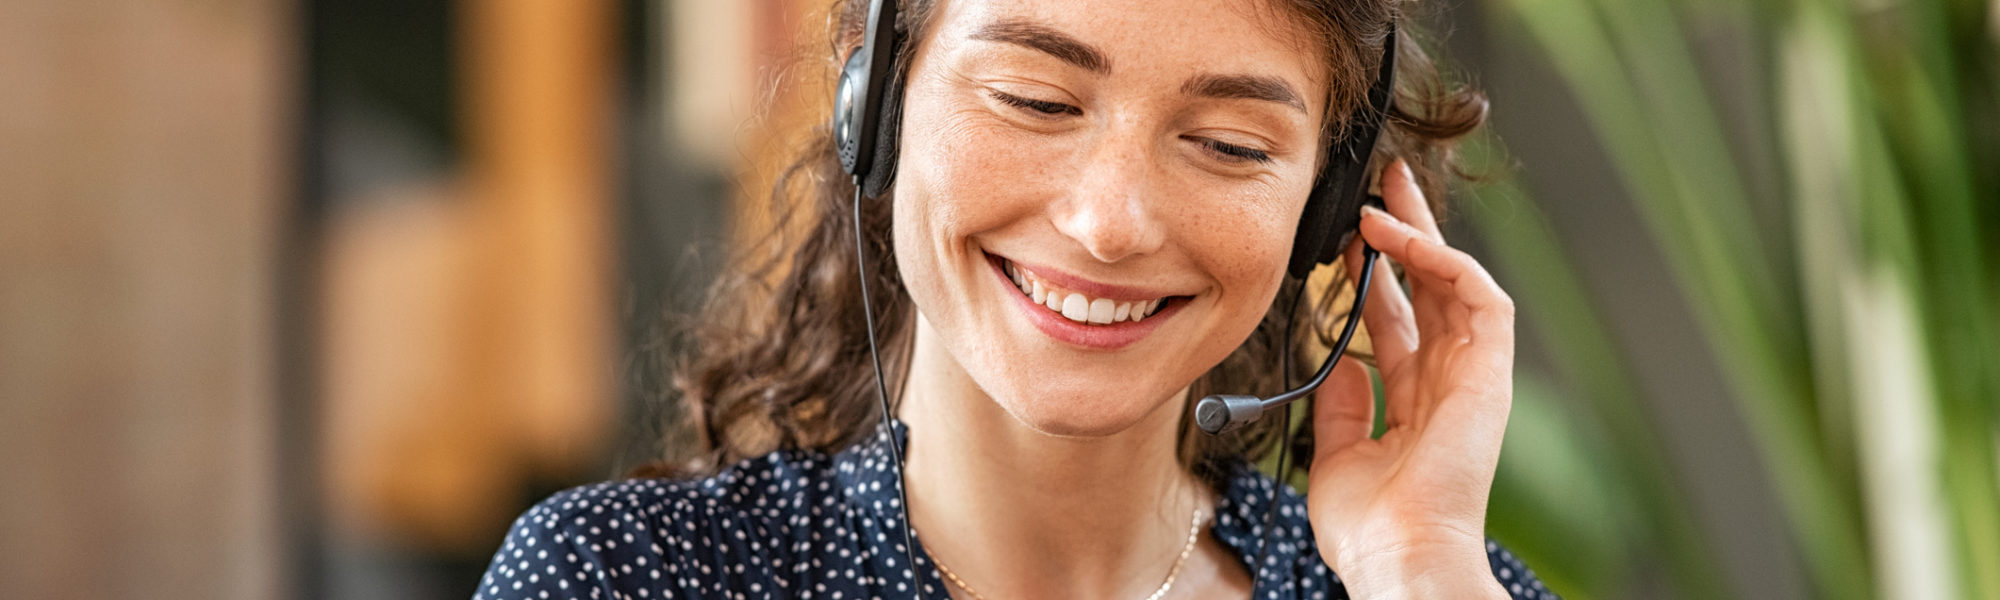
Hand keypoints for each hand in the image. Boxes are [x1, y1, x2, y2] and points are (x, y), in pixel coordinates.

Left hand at [1304, 160, 1514, 598]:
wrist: (1397, 553)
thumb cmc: (1369, 525)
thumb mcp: (1333, 452)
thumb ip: (1338, 402)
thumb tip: (1337, 358)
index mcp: (1415, 399)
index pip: (1398, 317)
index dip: (1374, 274)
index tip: (1345, 237)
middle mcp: (1448, 380)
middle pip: (1430, 287)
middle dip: (1406, 233)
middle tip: (1381, 184)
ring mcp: (1474, 373)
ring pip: (1456, 280)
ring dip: (1421, 234)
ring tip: (1382, 196)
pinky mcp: (1491, 371)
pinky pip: (1477, 297)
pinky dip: (1441, 260)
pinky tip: (1399, 237)